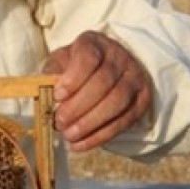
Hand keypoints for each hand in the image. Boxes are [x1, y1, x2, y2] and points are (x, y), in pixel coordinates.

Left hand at [43, 31, 152, 152]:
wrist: (104, 69)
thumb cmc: (74, 66)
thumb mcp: (60, 63)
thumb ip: (52, 75)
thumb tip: (47, 95)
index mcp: (95, 43)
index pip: (88, 57)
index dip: (74, 78)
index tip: (57, 96)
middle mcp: (119, 57)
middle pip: (104, 82)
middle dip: (79, 106)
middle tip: (59, 122)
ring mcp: (134, 78)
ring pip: (117, 102)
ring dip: (91, 123)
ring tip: (69, 135)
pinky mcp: (142, 100)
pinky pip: (125, 121)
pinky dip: (101, 135)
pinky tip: (80, 144)